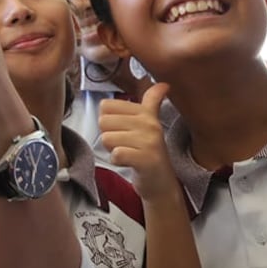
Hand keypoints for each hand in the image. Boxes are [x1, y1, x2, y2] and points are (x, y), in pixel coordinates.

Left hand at [99, 83, 178, 202]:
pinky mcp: (146, 159)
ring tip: (128, 153)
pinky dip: (117, 160)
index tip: (123, 129)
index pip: (106, 106)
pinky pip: (116, 154)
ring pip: (107, 138)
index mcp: (146, 113)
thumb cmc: (148, 152)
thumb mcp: (150, 124)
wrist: (161, 183)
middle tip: (126, 145)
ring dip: (113, 149)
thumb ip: (152, 102)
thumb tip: (163, 84)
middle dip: (109, 136)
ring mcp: (149, 141)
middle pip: (103, 122)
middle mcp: (149, 124)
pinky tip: (128, 162)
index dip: (107, 120)